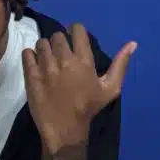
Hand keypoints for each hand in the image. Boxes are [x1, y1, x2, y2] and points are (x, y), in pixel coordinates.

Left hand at [23, 24, 136, 151]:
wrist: (65, 129)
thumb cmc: (89, 108)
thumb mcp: (111, 88)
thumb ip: (121, 64)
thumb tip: (133, 43)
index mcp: (84, 61)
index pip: (76, 29)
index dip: (74, 31)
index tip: (73, 40)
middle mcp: (64, 60)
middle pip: (57, 36)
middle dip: (59, 42)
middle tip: (60, 55)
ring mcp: (46, 68)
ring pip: (41, 43)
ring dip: (44, 48)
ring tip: (48, 60)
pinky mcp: (31, 76)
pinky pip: (27, 54)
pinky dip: (30, 56)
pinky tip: (36, 65)